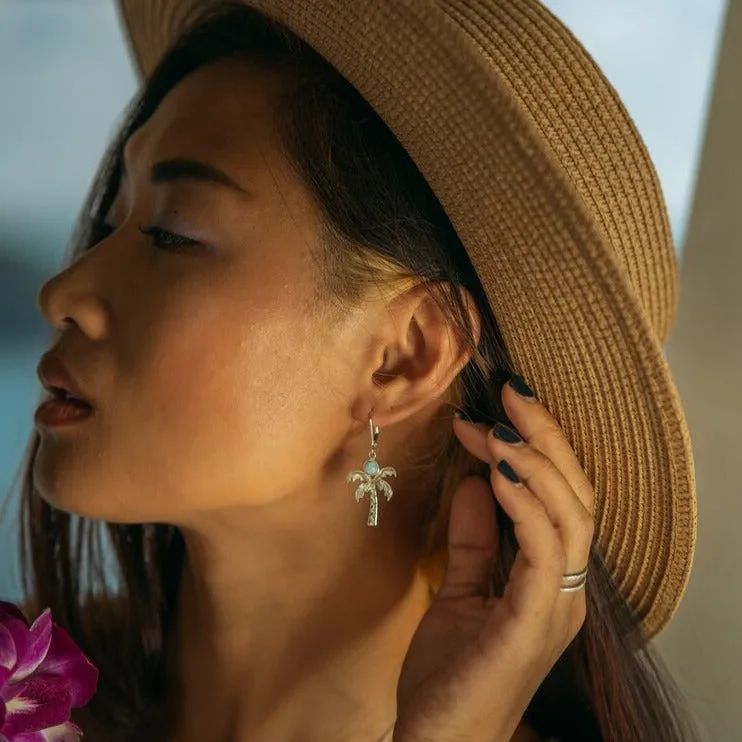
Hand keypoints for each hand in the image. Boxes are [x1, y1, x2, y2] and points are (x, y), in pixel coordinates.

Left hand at [393, 378, 594, 741]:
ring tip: (495, 428)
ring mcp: (556, 606)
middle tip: (508, 393)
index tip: (494, 408)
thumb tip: (473, 482)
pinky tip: (497, 473)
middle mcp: (565, 590)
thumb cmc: (451, 674)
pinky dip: (525, 505)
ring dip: (532, 462)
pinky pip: (543, 551)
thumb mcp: (460, 590)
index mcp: (549, 580)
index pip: (562, 498)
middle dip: (544, 437)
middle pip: (577, 496)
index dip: (536, 446)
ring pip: (570, 516)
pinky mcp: (534, 623)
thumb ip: (472, 539)